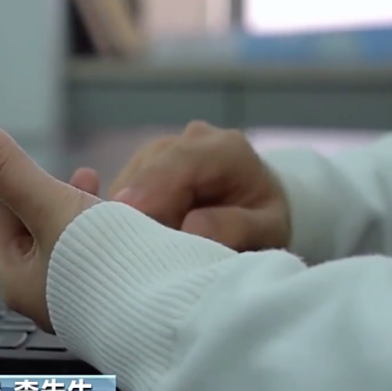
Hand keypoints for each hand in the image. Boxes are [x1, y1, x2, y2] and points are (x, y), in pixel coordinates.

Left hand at [0, 112, 98, 331]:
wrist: (168, 318)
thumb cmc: (106, 269)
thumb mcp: (51, 208)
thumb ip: (7, 167)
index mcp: (16, 275)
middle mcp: (40, 291)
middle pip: (24, 223)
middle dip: (27, 184)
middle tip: (21, 151)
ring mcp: (75, 296)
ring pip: (61, 235)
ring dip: (67, 200)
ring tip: (84, 174)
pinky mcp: (109, 294)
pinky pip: (91, 249)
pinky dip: (96, 221)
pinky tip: (116, 207)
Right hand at [75, 121, 290, 251]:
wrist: (256, 206)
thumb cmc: (263, 221)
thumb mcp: (268, 230)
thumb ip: (238, 227)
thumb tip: (192, 226)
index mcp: (227, 149)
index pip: (181, 160)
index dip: (152, 185)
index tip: (129, 212)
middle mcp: (191, 139)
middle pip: (149, 169)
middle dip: (139, 209)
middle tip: (141, 251)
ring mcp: (163, 149)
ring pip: (130, 179)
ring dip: (131, 215)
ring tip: (150, 249)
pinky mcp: (143, 165)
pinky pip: (123, 189)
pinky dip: (126, 214)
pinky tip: (140, 236)